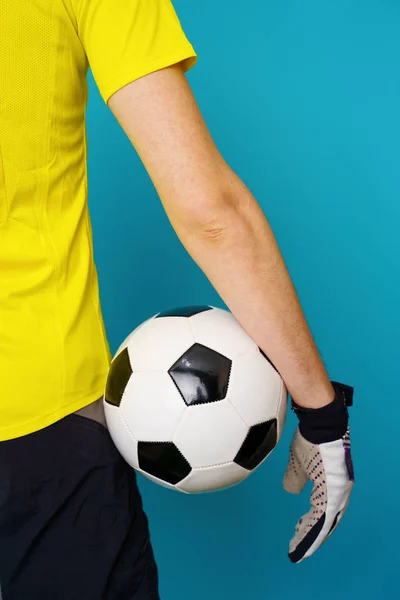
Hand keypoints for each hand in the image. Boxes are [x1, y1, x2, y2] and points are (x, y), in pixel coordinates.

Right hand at [283, 382, 354, 562]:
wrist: (320, 423)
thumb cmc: (310, 438)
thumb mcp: (298, 461)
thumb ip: (295, 477)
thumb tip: (291, 489)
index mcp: (332, 483)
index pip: (323, 509)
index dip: (311, 522)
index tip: (298, 531)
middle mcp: (339, 490)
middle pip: (326, 521)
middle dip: (311, 536)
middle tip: (299, 550)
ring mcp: (338, 491)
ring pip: (324, 522)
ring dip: (310, 536)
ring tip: (298, 549)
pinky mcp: (333, 491)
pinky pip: (321, 517)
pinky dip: (311, 529)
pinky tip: (302, 537)